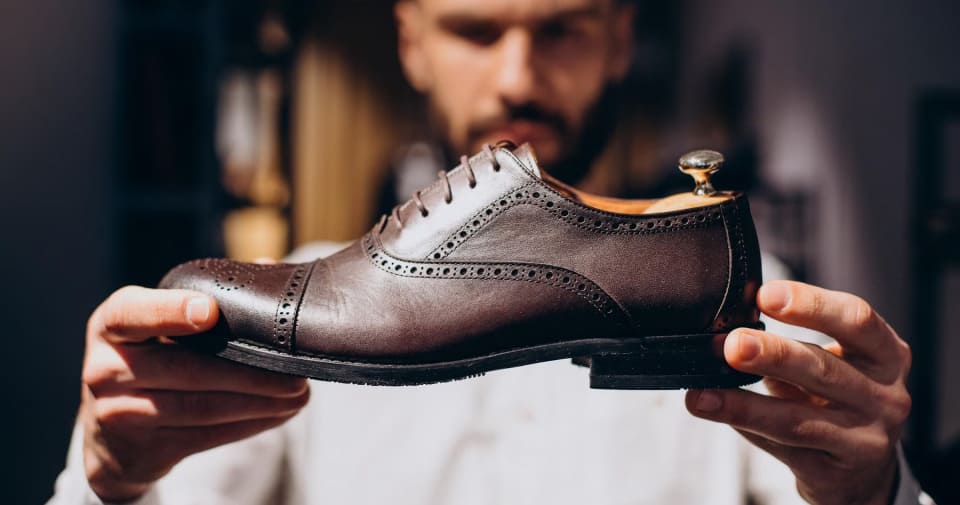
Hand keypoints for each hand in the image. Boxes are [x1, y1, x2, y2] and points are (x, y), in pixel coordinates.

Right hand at [81, 286, 309, 501]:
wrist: (113, 437)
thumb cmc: (154, 358)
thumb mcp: (159, 324)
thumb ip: (208, 295)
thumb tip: (269, 266)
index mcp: (112, 324)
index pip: (133, 313)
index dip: (171, 311)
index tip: (211, 310)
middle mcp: (106, 368)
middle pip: (185, 368)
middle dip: (249, 371)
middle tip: (295, 370)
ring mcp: (118, 413)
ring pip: (200, 407)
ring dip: (258, 402)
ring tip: (297, 394)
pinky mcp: (143, 449)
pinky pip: (205, 436)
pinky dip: (248, 424)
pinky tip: (277, 413)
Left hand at [685, 280, 911, 504]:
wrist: (863, 470)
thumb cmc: (839, 397)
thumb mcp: (836, 362)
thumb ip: (795, 342)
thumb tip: (726, 327)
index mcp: (886, 355)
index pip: (857, 320)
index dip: (811, 304)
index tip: (765, 295)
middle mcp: (885, 396)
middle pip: (823, 369)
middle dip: (773, 354)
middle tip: (733, 345)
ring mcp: (865, 440)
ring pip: (797, 420)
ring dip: (745, 405)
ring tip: (705, 394)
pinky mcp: (835, 474)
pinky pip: (782, 449)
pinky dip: (745, 429)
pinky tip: (716, 413)